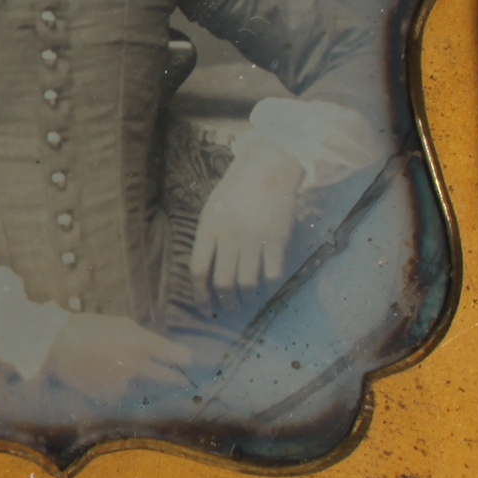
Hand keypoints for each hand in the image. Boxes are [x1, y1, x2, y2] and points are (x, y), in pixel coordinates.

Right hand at [43, 313, 192, 399]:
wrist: (55, 345)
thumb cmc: (91, 328)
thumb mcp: (123, 325)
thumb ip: (147, 340)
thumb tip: (166, 353)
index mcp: (142, 343)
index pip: (178, 356)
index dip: (189, 361)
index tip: (195, 364)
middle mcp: (138, 366)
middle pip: (171, 379)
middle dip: (178, 379)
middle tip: (185, 381)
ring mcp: (124, 385)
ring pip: (146, 388)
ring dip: (144, 383)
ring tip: (121, 369)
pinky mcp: (110, 399)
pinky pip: (124, 395)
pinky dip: (121, 389)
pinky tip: (104, 376)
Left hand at [190, 135, 303, 309]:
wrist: (268, 167)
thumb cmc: (237, 190)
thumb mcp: (213, 209)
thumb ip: (209, 238)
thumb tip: (205, 275)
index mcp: (209, 227)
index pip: (199, 270)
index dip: (201, 295)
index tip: (206, 308)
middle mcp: (230, 235)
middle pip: (223, 282)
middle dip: (225, 304)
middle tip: (229, 310)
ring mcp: (254, 238)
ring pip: (247, 284)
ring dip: (247, 300)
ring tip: (247, 302)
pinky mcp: (277, 239)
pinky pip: (272, 275)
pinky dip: (269, 288)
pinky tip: (266, 289)